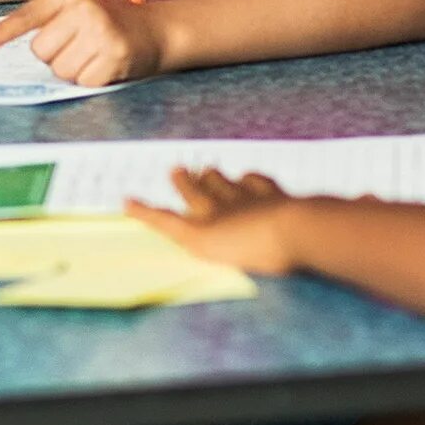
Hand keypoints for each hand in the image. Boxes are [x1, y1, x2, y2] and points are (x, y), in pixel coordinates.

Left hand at [0, 0, 163, 86]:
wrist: (158, 30)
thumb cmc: (112, 9)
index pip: (30, 15)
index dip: (4, 32)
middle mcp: (85, 11)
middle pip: (40, 49)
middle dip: (56, 51)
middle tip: (78, 41)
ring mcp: (100, 36)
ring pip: (59, 68)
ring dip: (73, 66)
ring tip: (92, 51)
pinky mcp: (113, 60)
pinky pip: (81, 81)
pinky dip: (91, 78)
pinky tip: (104, 64)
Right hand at [124, 167, 302, 274]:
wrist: (297, 230)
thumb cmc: (257, 252)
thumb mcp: (218, 254)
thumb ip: (195, 238)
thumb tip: (174, 238)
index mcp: (204, 231)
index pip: (168, 220)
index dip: (148, 212)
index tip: (127, 200)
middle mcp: (220, 210)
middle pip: (196, 193)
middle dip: (184, 183)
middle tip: (175, 169)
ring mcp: (247, 200)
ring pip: (223, 183)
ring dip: (212, 177)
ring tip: (207, 170)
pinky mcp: (273, 197)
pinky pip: (256, 182)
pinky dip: (250, 179)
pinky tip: (249, 177)